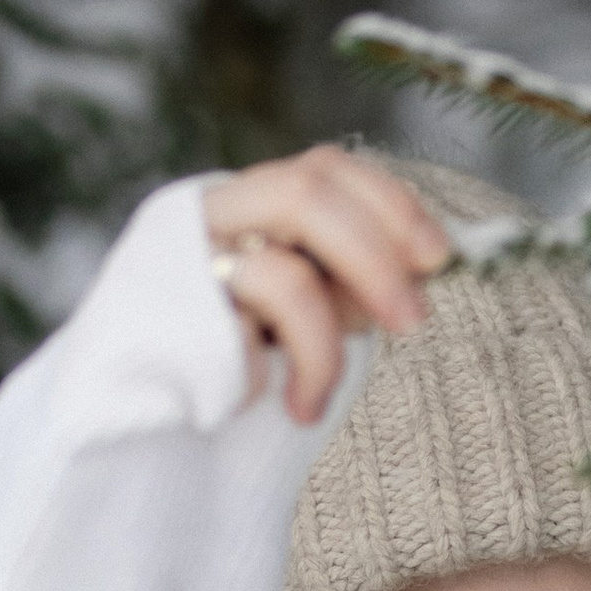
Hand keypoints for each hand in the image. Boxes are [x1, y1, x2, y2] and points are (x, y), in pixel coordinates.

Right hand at [200, 145, 452, 424]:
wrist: (150, 420)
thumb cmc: (240, 365)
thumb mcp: (311, 314)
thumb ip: (353, 282)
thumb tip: (429, 267)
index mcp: (252, 204)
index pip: (325, 170)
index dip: (388, 203)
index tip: (440, 256)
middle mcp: (216, 213)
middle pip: (307, 191)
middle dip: (375, 254)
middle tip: (414, 320)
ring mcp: (192, 255)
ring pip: (286, 267)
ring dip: (333, 332)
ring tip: (331, 390)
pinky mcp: (179, 311)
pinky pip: (264, 325)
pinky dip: (303, 367)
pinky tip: (300, 406)